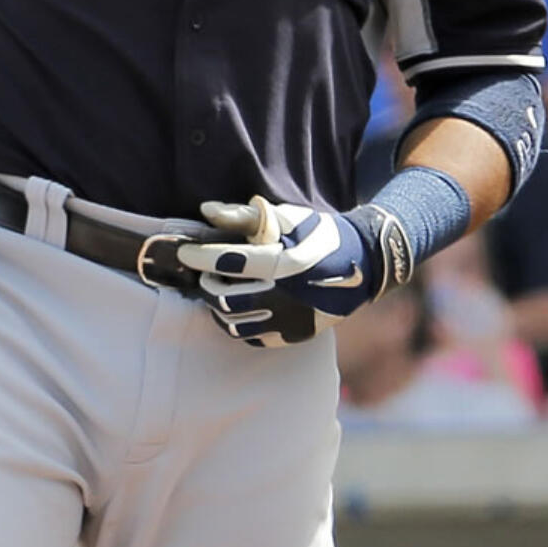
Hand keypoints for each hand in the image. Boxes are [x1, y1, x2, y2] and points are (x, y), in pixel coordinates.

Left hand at [177, 196, 378, 347]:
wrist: (363, 264)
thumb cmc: (319, 233)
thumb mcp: (288, 216)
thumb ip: (246, 215)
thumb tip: (207, 210)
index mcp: (287, 261)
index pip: (232, 261)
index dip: (202, 256)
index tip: (184, 251)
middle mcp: (290, 295)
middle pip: (226, 298)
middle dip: (207, 283)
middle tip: (205, 273)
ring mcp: (292, 319)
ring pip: (234, 322)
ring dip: (217, 305)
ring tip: (218, 288)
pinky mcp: (294, 335)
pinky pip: (251, 337)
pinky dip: (237, 322)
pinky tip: (237, 305)